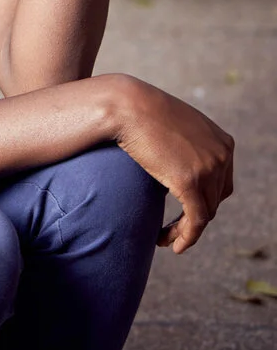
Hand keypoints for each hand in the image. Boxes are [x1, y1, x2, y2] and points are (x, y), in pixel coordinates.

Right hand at [113, 75, 234, 253]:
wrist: (127, 104)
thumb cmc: (142, 111)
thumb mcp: (176, 126)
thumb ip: (187, 144)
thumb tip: (180, 165)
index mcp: (223, 142)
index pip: (223, 182)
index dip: (205, 201)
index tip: (185, 212)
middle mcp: (222, 155)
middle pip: (215, 199)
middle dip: (195, 217)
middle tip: (174, 231)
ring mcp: (208, 168)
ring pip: (205, 213)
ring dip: (186, 231)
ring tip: (167, 239)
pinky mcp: (190, 182)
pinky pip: (195, 221)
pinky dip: (186, 237)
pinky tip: (170, 245)